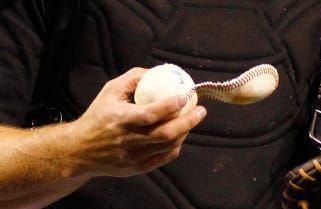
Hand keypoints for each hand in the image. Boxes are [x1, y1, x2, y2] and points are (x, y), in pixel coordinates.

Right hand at [66, 67, 206, 177]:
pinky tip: (180, 135)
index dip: (169, 106)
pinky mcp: (137, 168)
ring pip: (168, 146)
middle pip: (165, 134)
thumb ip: (133, 78)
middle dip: (188, 122)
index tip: (185, 96)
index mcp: (120, 120)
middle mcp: (128, 140)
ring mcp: (134, 157)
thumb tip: (156, 72)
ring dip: (184, 132)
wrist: (80, 150)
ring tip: (192, 120)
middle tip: (201, 111)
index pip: (149, 114)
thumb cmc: (97, 116)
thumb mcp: (110, 91)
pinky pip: (163, 158)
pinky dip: (176, 146)